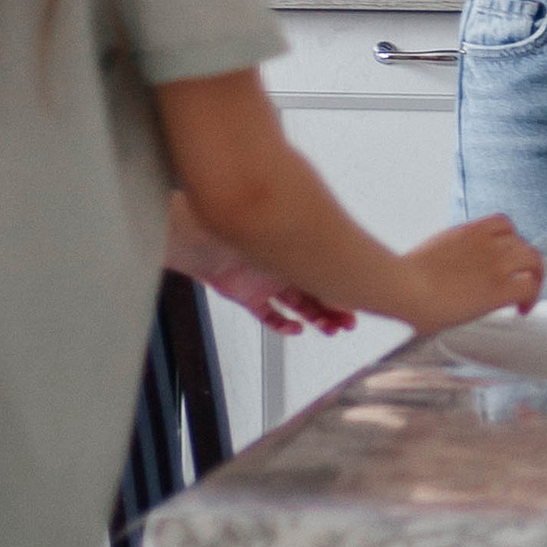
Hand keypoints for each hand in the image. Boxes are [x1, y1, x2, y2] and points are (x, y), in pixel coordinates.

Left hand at [165, 192, 354, 332]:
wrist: (190, 231)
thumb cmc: (227, 216)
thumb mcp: (272, 227)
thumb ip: (304, 234)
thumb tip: (339, 235)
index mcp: (291, 244)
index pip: (323, 270)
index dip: (340, 287)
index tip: (356, 300)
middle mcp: (281, 263)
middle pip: (315, 290)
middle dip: (335, 307)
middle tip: (349, 322)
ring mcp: (265, 281)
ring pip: (298, 305)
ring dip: (316, 318)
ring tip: (331, 329)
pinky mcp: (247, 295)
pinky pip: (268, 314)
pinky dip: (282, 324)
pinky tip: (296, 329)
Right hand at [395, 213, 544, 333]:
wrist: (404, 286)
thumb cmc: (405, 277)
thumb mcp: (431, 254)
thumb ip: (447, 257)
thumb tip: (441, 276)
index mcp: (468, 232)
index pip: (502, 224)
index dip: (510, 241)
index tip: (504, 259)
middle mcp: (486, 243)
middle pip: (523, 242)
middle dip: (524, 261)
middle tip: (520, 279)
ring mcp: (495, 263)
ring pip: (533, 261)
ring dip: (534, 277)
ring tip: (526, 296)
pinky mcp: (499, 287)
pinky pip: (530, 287)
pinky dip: (532, 297)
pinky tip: (522, 310)